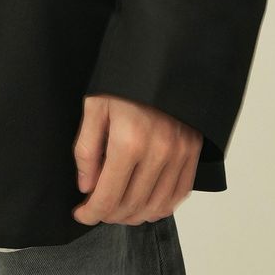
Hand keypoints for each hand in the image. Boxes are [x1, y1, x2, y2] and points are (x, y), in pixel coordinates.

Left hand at [71, 93, 201, 224]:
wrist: (162, 59)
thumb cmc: (124, 81)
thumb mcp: (95, 106)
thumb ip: (87, 149)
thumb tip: (87, 187)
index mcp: (128, 141)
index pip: (108, 197)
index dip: (91, 213)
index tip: (81, 214)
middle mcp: (158, 153)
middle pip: (131, 206)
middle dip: (109, 215)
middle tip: (96, 209)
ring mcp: (179, 154)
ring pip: (156, 207)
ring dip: (134, 215)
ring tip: (118, 208)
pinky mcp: (193, 152)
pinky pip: (179, 194)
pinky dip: (161, 206)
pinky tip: (145, 203)